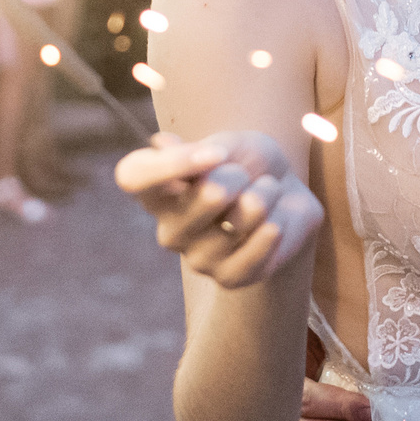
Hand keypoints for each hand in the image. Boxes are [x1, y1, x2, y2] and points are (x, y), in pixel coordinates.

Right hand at [114, 128, 324, 287]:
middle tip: (245, 173)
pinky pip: (252, 257)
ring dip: (263, 199)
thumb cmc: (247, 162)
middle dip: (238, 176)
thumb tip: (161, 143)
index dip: (172, 163)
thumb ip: (199, 149)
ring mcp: (197, 257)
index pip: (133, 176)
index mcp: (156, 189)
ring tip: (266, 192)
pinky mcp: (229, 277)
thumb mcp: (228, 143)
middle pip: (205, 196)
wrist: (286, 193)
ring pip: (238, 223)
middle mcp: (169, 228)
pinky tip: (274, 224)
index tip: (216, 152)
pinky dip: (270, 233)